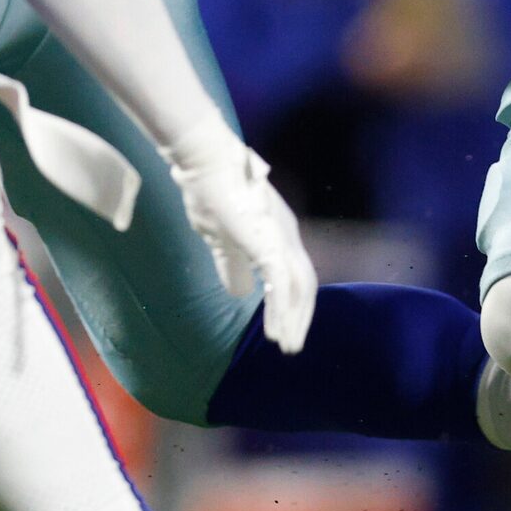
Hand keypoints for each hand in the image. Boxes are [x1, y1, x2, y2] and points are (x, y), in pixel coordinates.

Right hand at [169, 137, 316, 352]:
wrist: (205, 164)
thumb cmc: (210, 193)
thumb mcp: (220, 238)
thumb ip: (231, 264)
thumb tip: (239, 293)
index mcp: (277, 232)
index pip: (294, 273)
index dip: (291, 301)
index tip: (284, 326)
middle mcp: (287, 235)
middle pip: (304, 284)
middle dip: (299, 316)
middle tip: (290, 345)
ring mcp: (281, 239)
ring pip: (299, 288)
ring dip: (293, 319)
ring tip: (287, 346)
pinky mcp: (269, 244)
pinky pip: (281, 285)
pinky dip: (282, 311)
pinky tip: (276, 332)